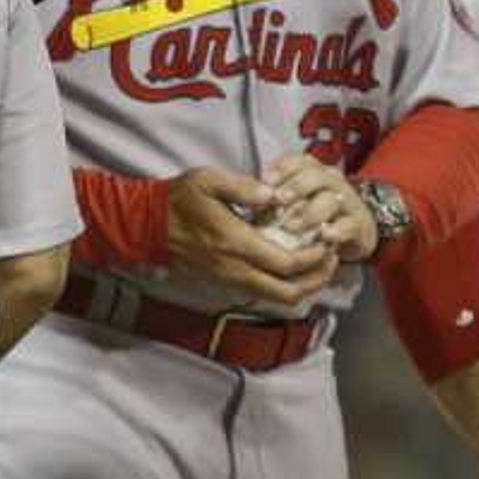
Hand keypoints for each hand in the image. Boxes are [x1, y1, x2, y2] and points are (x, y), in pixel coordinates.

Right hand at [163, 167, 338, 309]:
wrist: (147, 227)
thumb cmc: (178, 200)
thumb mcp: (208, 180)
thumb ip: (245, 187)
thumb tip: (276, 194)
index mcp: (236, 244)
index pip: (286, 264)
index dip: (314, 258)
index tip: (327, 241)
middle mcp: (235, 270)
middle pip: (287, 292)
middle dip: (316, 280)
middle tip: (331, 260)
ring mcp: (229, 281)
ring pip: (275, 298)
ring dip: (302, 287)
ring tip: (317, 266)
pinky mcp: (223, 284)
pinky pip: (261, 294)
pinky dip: (283, 287)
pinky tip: (291, 269)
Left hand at [259, 151, 376, 259]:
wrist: (354, 229)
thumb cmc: (313, 213)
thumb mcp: (292, 201)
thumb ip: (272, 198)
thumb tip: (243, 202)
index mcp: (311, 171)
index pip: (297, 160)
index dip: (281, 168)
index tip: (265, 181)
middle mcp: (331, 181)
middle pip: (315, 175)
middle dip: (296, 186)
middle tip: (279, 200)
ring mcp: (346, 202)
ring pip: (331, 200)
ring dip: (310, 212)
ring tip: (292, 226)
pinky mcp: (357, 225)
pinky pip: (348, 225)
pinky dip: (335, 231)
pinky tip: (323, 236)